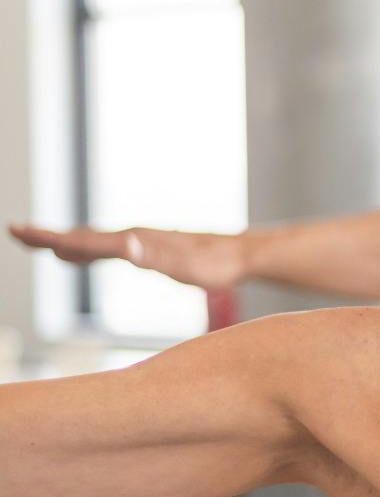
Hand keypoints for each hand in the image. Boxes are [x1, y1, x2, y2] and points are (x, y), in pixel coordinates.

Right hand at [8, 223, 246, 290]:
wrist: (240, 255)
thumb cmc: (215, 265)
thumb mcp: (185, 266)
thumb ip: (154, 257)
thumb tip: (126, 246)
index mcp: (134, 241)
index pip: (84, 239)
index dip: (50, 237)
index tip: (19, 230)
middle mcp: (133, 237)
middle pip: (82, 236)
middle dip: (47, 236)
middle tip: (16, 232)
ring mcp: (140, 241)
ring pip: (92, 241)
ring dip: (62, 241)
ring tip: (37, 243)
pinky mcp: (148, 249)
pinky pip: (106, 249)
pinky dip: (84, 250)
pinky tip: (77, 256)